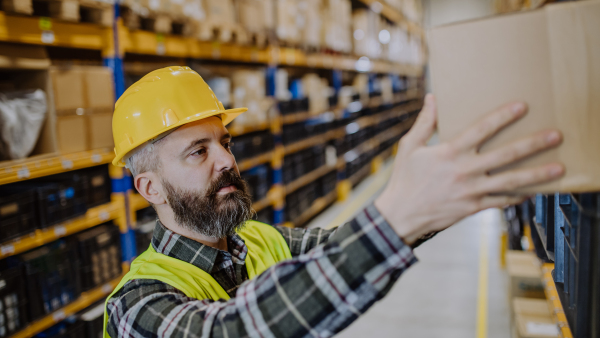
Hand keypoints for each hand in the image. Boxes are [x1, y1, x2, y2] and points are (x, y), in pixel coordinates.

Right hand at [374, 94, 563, 244]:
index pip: (482, 129)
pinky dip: (519, 196)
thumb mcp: (409, 147)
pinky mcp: (473, 207)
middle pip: (505, 155)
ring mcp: (471, 191)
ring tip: (559, 168)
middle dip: (533, 144)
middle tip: (556, 135)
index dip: (503, 117)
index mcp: (450, 152)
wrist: (401, 216)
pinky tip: (535, 191)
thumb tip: (432, 97)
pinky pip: (501, 201)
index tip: (523, 106)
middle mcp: (465, 171)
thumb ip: (424, 122)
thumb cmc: (404, 180)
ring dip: (536, 174)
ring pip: (510, 181)